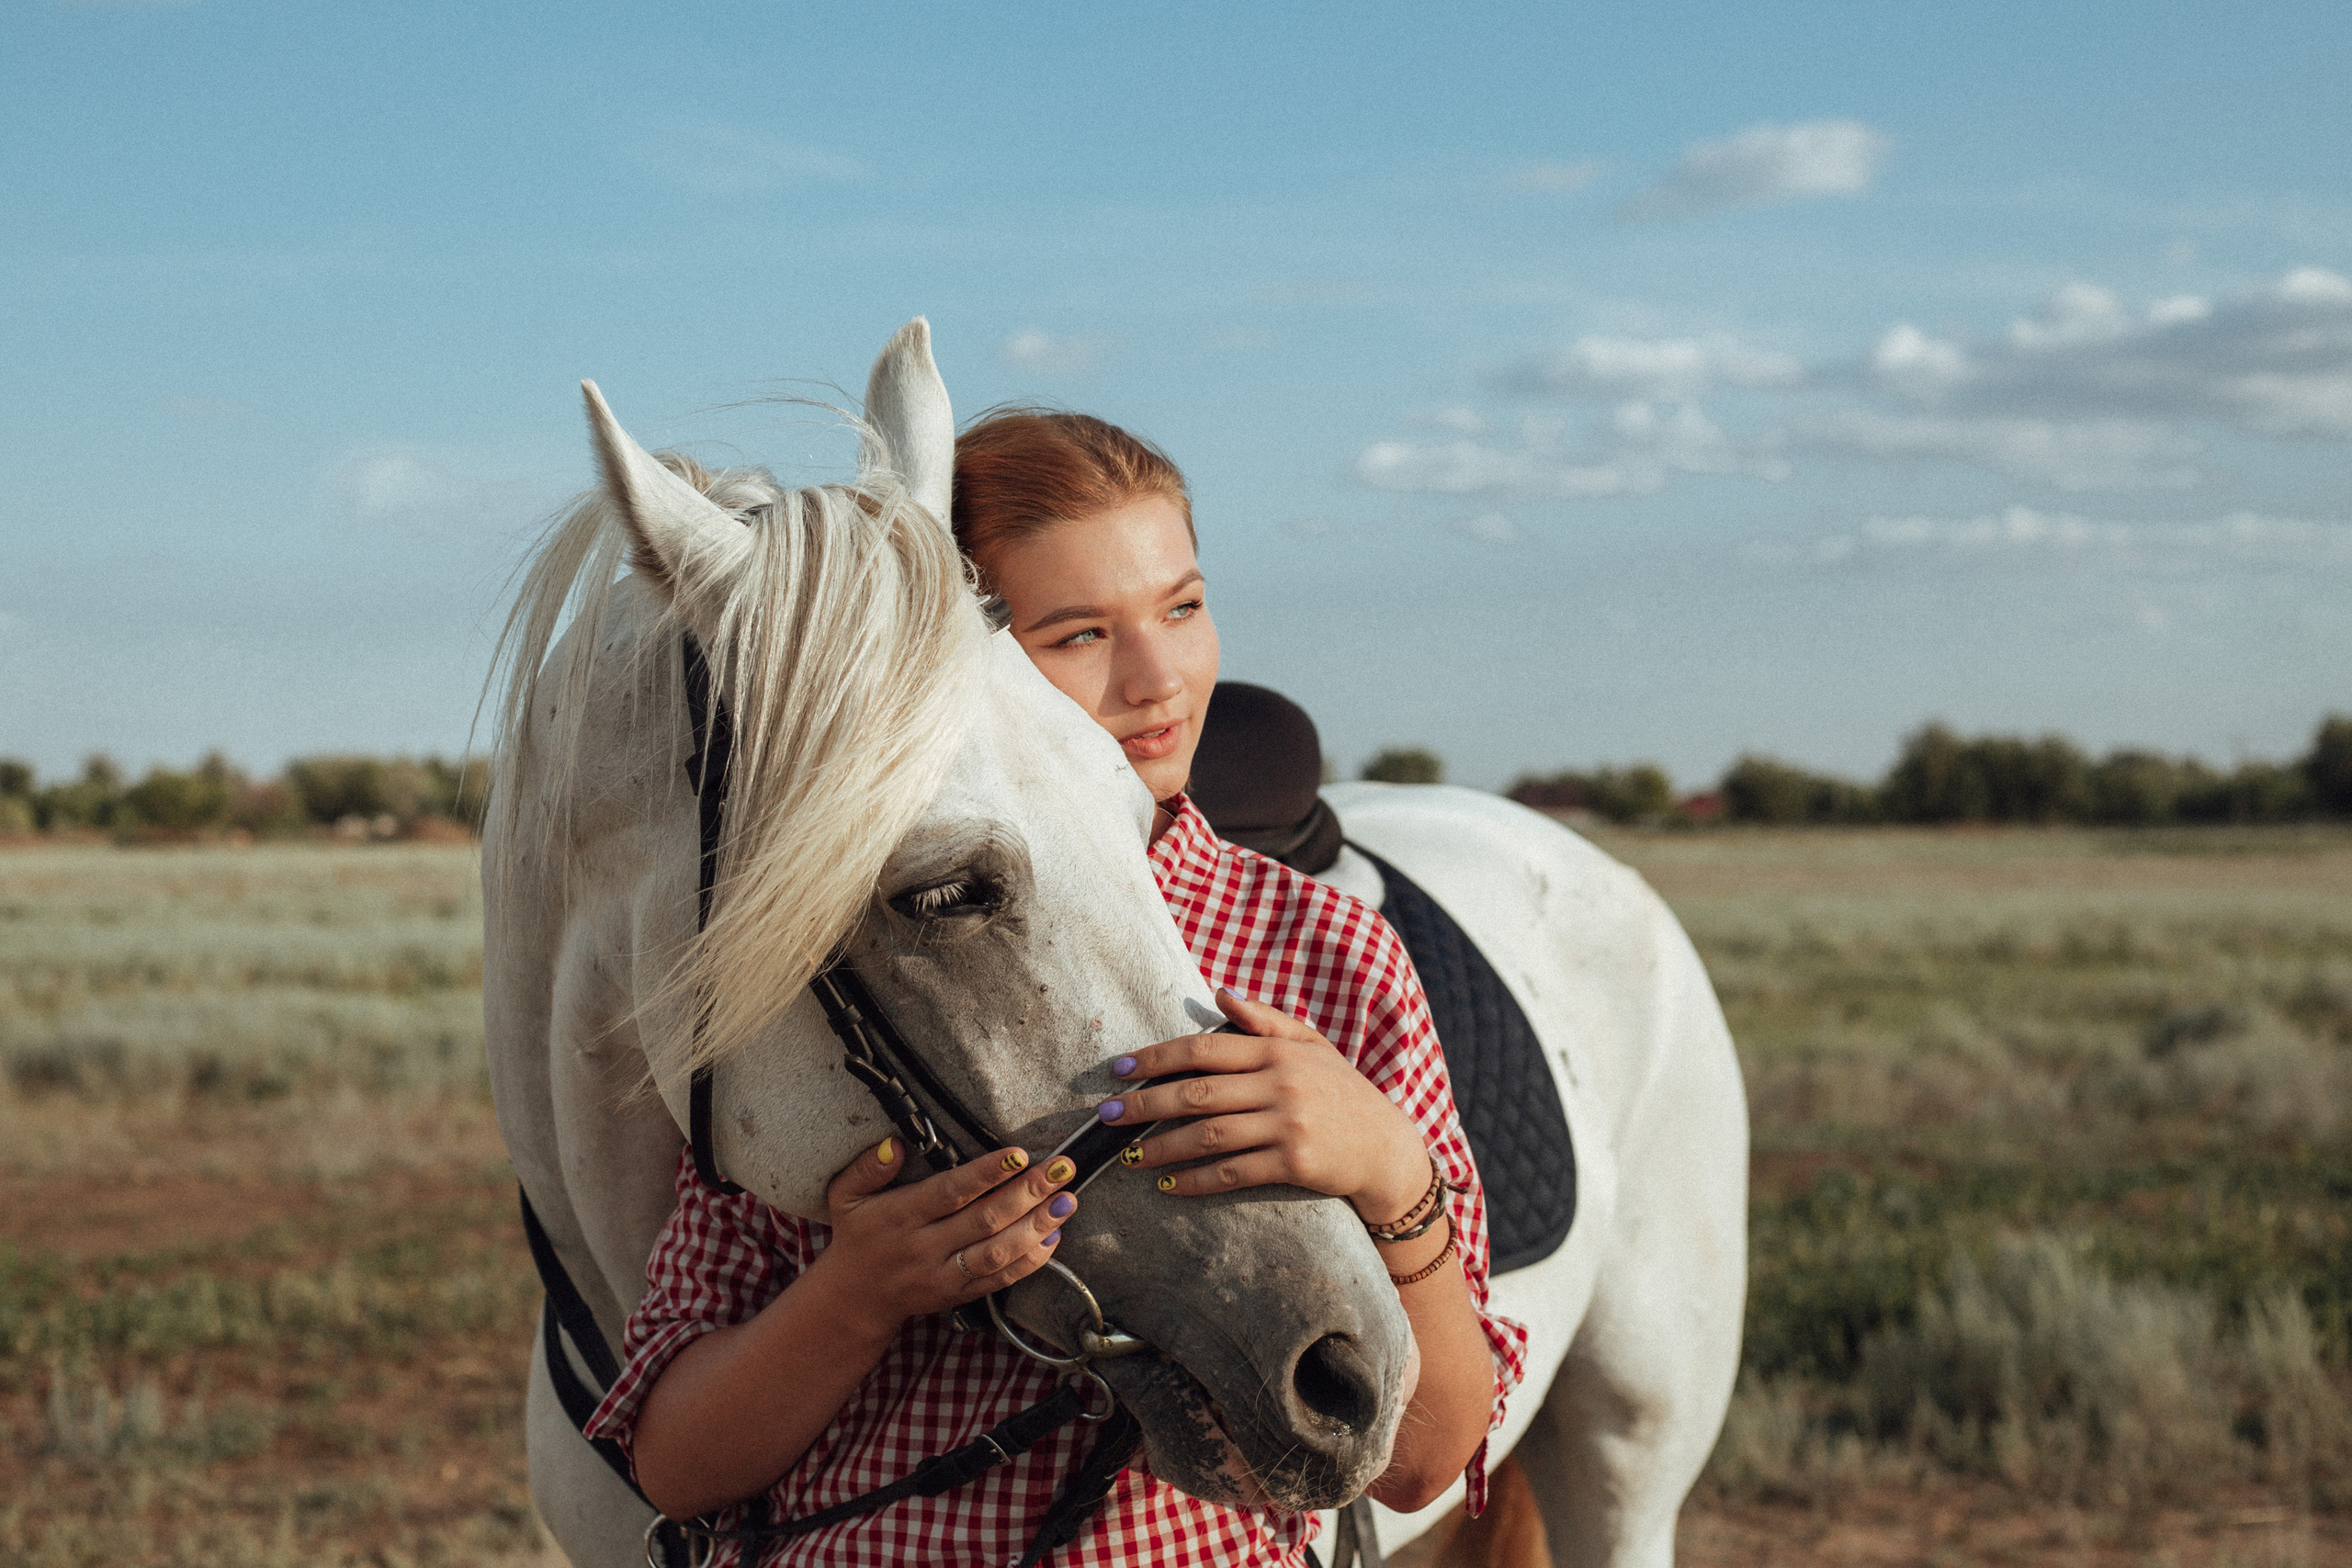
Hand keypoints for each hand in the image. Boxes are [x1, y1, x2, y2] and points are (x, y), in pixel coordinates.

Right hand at [807, 1139, 1077, 1341]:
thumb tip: (896, 1144)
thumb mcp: (845, 1196)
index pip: (950, 1193)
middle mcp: (924, 1248)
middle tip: (1062, 1170)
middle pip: (984, 1220)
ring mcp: (944, 1276)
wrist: (854, 1300)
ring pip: (998, 1253)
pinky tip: (1053, 1237)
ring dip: (1037, 1227)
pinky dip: (1030, 1261)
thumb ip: (867, 1167)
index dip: (987, 1173)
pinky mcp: (958, 1296)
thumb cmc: (856, 1237)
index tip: (1019, 1155)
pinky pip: (1000, 1280)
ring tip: (1067, 1201)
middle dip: (1028, 1193)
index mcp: (900, 1217)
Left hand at [1095, 988, 1432, 1224]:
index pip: (1204, 1049)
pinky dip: (1196, 1181)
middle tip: (1107, 1115)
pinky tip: (1169, 1186)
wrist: (1387, 1148)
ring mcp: (1288, 1125)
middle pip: (1197, 1093)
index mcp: (1278, 1051)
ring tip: (1130, 1157)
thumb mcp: (1312, 1046)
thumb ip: (1265, 1020)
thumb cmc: (1343, 1092)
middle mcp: (1280, 1084)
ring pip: (1209, 1136)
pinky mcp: (1294, 1165)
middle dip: (1145, 1105)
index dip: (1157, 1058)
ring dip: (1162, 1148)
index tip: (1120, 1069)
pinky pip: (1233, 1173)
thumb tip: (1220, 993)